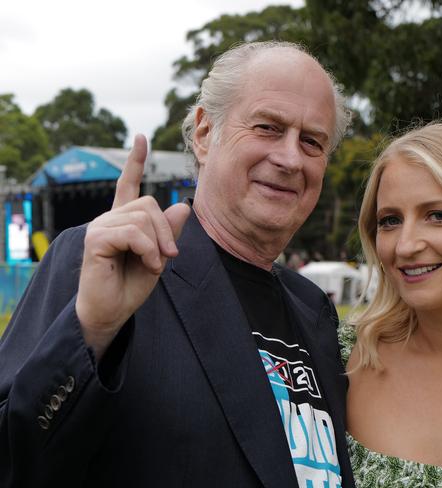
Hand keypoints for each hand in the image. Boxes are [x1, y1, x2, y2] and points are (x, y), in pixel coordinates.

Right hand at [75, 135, 190, 359]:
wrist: (111, 311)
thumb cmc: (131, 286)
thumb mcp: (159, 256)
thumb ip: (168, 233)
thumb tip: (181, 206)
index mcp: (123, 220)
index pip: (127, 184)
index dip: (135, 161)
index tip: (141, 138)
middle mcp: (110, 218)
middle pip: (148, 204)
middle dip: (166, 231)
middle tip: (167, 257)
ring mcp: (101, 226)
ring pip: (143, 218)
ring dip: (157, 245)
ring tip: (153, 265)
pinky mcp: (96, 239)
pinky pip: (134, 233)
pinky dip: (148, 251)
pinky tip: (147, 265)